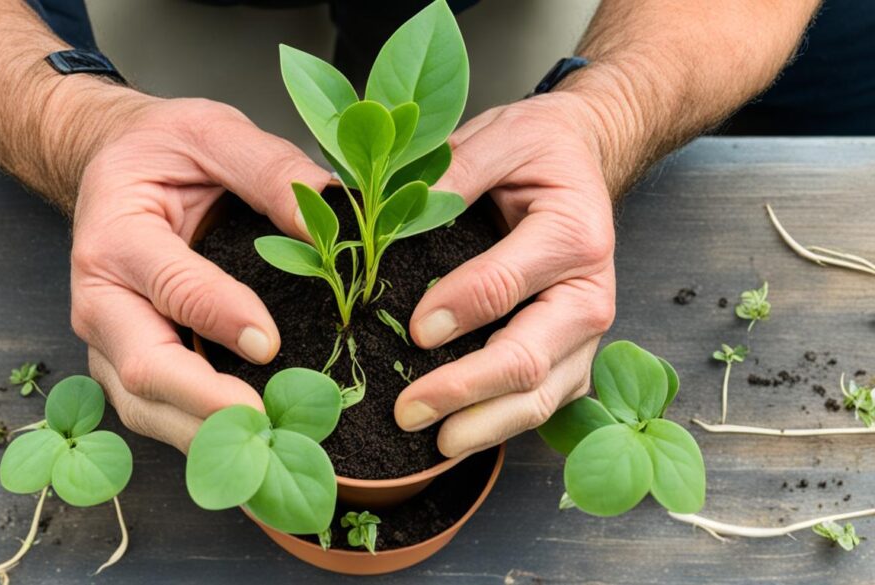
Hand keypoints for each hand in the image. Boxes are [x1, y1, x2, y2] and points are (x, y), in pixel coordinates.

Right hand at [72, 97, 329, 451]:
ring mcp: (107, 340)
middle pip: (143, 370)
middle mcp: (99, 299)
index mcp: (115, 236)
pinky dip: (199, 435)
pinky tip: (249, 443)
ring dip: (205, 438)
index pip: (171, 287)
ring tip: (269, 452)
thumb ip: (267, 167)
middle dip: (206, 406)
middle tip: (269, 425)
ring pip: (144, 408)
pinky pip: (155, 413)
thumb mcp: (210, 131)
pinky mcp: (125, 363)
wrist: (112, 167)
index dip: (220, 316)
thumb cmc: (160, 151)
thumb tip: (327, 216)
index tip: (271, 342)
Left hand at [394, 93, 616, 457]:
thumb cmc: (538, 152)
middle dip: (465, 390)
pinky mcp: (574, 355)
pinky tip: (461, 434)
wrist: (583, 161)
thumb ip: (453, 172)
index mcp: (573, 235)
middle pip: (529, 359)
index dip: (456, 310)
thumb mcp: (499, 138)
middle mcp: (590, 294)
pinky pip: (546, 401)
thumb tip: (389, 213)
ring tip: (436, 443)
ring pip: (543, 396)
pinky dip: (504, 424)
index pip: (506, 285)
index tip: (413, 330)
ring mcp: (586, 333)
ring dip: (487, 425)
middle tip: (408, 410)